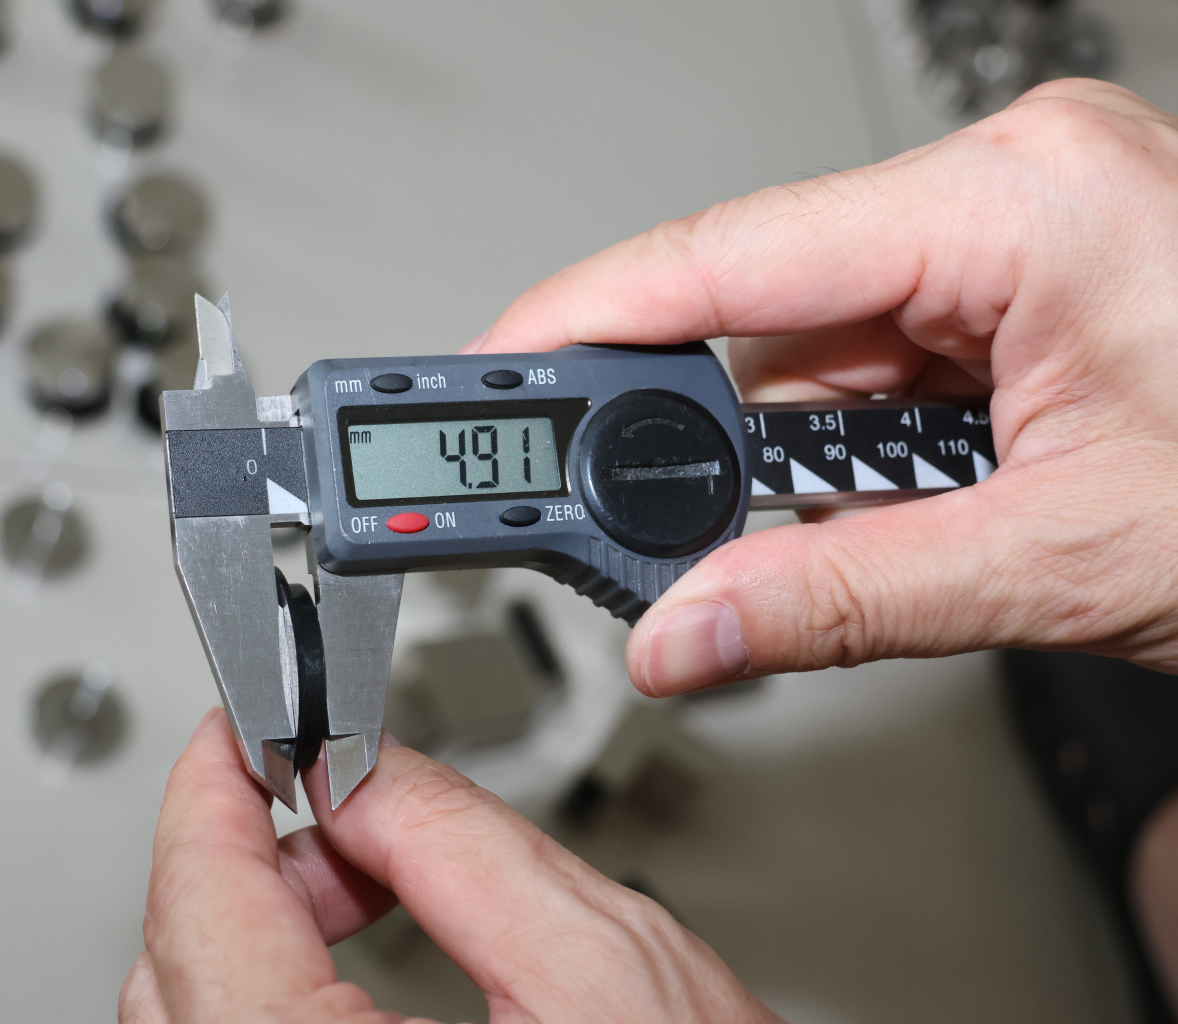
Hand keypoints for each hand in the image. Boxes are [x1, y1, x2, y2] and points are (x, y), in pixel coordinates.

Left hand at [119, 709, 779, 1022]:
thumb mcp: (605, 965)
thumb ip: (461, 845)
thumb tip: (363, 769)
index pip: (199, 910)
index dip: (209, 797)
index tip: (232, 736)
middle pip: (181, 969)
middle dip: (254, 860)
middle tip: (337, 799)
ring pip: (199, 1021)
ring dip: (264, 930)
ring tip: (365, 881)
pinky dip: (276, 997)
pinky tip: (347, 966)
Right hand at [472, 79, 1177, 693]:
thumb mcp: (1063, 559)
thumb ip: (843, 599)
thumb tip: (688, 627)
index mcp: (1025, 202)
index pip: (735, 253)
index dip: (590, 316)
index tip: (492, 365)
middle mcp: (1015, 193)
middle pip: (768, 304)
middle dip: (694, 421)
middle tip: (612, 508)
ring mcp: (1024, 234)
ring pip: (820, 343)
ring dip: (787, 450)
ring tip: (812, 531)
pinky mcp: (1030, 282)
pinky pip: (880, 356)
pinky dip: (847, 442)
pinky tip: (873, 501)